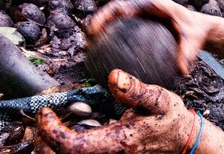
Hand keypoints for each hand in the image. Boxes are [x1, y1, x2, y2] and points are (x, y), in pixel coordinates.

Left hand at [37, 69, 197, 152]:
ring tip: (48, 124)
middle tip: (42, 117)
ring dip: (50, 145)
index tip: (46, 111)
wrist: (181, 140)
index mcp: (119, 142)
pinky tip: (63, 130)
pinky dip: (62, 145)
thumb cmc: (169, 119)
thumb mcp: (160, 99)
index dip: (52, 132)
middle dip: (43, 140)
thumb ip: (136, 90)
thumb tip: (114, 76)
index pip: (73, 146)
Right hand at [88, 0, 208, 74]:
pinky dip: (113, 42)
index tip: (99, 27)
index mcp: (153, 4)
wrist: (199, 26)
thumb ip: (188, 53)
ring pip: (115, 20)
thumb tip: (182, 71)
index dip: (108, 14)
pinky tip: (106, 60)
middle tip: (88, 37)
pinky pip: (123, 32)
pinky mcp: (139, 25)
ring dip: (100, 30)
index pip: (126, 5)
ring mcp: (140, 15)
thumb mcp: (194, 40)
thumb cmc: (195, 31)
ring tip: (89, 48)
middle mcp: (143, 7)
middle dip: (97, 21)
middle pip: (114, 10)